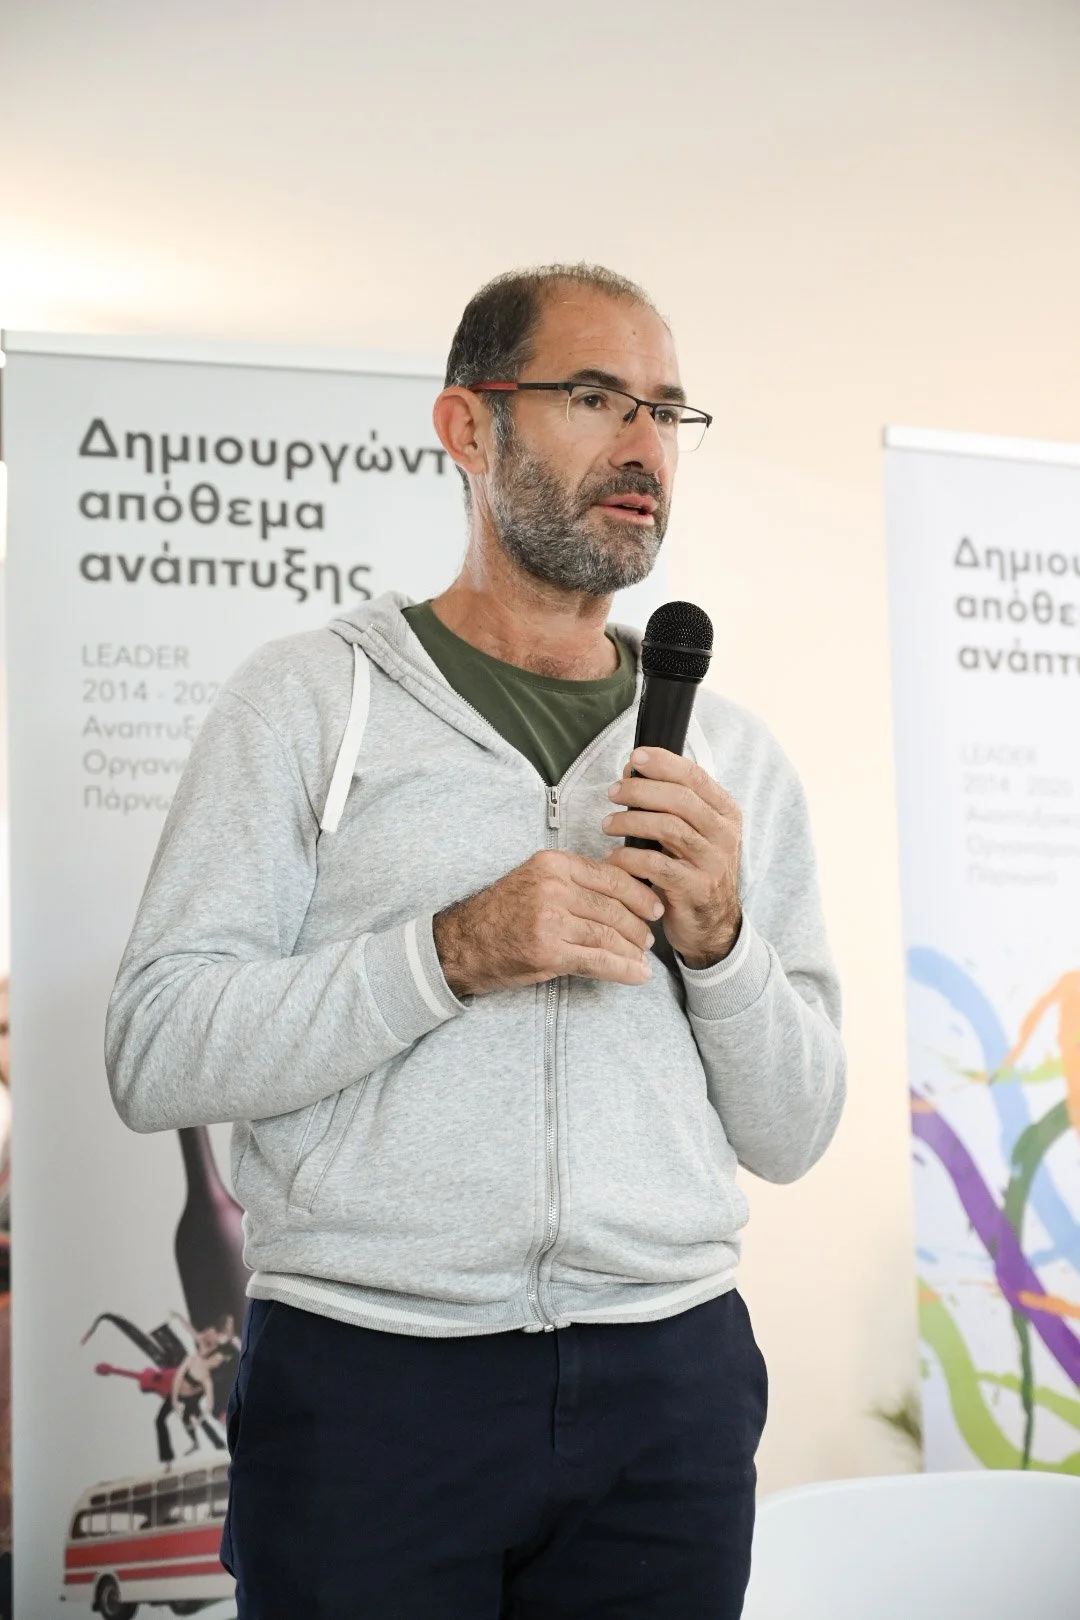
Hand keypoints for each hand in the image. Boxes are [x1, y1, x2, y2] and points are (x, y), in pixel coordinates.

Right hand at [434, 850, 662, 996]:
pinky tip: (638, 975)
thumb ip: (574, 881)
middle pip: (613, 906)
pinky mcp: (548, 951)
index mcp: (553, 864)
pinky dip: (623, 969)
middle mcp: (552, 887)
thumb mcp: (536, 881)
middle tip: (649, 938)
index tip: (653, 906)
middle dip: (638, 925)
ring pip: (608, 934)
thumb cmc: (502, 913)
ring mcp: (550, 919)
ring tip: (643, 958)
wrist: (463, 944)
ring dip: (632, 949)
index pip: (610, 875)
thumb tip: (625, 890)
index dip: (638, 893)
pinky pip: (597, 960)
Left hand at [602, 748, 741, 968]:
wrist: (712, 925)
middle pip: (680, 799)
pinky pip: (656, 865)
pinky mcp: (695, 889)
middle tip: (612, 792)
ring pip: (668, 828)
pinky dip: (629, 858)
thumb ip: (669, 804)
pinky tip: (612, 858)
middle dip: (640, 790)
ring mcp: (713, 862)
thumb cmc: (692, 870)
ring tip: (607, 824)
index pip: (695, 777)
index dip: (663, 763)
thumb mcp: (691, 833)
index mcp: (725, 813)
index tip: (635, 758)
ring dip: (630, 821)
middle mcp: (724, 834)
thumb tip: (632, 770)